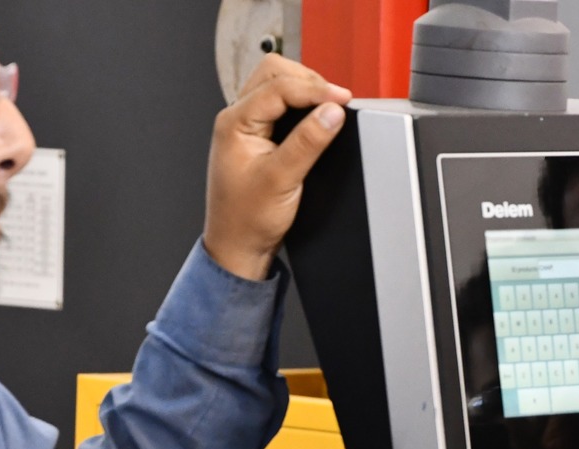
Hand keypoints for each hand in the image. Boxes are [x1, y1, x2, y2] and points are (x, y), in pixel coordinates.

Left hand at [203, 54, 352, 280]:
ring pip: (277, 85)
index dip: (316, 89)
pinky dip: (302, 106)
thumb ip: (308, 142)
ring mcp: (247, 126)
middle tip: (336, 99)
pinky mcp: (259, 137)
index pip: (279, 87)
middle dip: (308, 81)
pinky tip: (316, 118)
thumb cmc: (247, 219)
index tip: (343, 100)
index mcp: (235, 122)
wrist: (238, 246)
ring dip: (305, 90)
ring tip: (329, 106)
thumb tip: (332, 113)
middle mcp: (237, 117)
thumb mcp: (282, 179)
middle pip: (274, 73)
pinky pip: (280, 106)